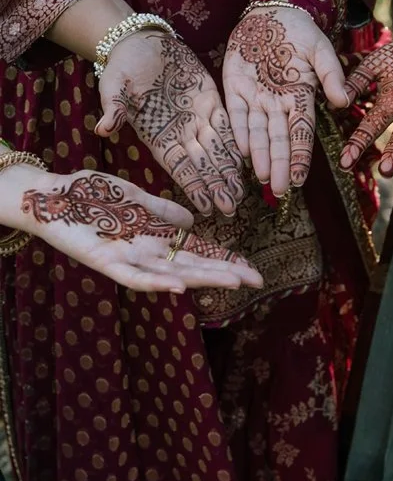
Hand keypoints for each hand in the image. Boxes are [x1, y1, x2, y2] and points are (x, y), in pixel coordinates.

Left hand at [17, 169, 263, 293]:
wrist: (48, 195)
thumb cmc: (88, 193)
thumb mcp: (135, 196)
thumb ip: (163, 210)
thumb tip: (193, 220)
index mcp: (156, 237)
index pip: (198, 252)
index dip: (225, 260)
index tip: (252, 268)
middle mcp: (146, 253)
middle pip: (193, 267)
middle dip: (225, 273)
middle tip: (256, 281)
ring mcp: (127, 259)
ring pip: (172, 275)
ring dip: (203, 279)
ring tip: (233, 283)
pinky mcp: (105, 262)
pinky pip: (135, 278)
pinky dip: (157, 283)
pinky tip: (180, 288)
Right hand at [97, 30, 244, 217]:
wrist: (141, 43)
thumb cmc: (122, 67)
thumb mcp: (113, 86)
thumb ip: (113, 109)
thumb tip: (102, 129)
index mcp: (157, 135)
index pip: (178, 166)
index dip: (192, 186)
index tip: (205, 207)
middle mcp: (180, 132)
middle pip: (203, 164)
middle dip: (216, 186)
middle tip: (232, 208)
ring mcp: (197, 118)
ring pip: (218, 150)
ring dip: (230, 170)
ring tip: (242, 193)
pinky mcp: (211, 101)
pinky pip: (227, 126)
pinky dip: (238, 143)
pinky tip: (249, 160)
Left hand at [223, 7, 349, 196]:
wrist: (272, 14)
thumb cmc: (301, 32)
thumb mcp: (321, 50)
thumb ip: (331, 75)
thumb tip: (343, 101)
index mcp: (301, 97)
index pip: (302, 132)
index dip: (300, 155)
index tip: (299, 177)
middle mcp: (278, 104)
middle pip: (279, 140)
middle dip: (279, 166)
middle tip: (280, 190)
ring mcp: (256, 98)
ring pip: (258, 133)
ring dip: (260, 156)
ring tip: (261, 179)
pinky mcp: (235, 89)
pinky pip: (236, 116)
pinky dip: (238, 134)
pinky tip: (241, 153)